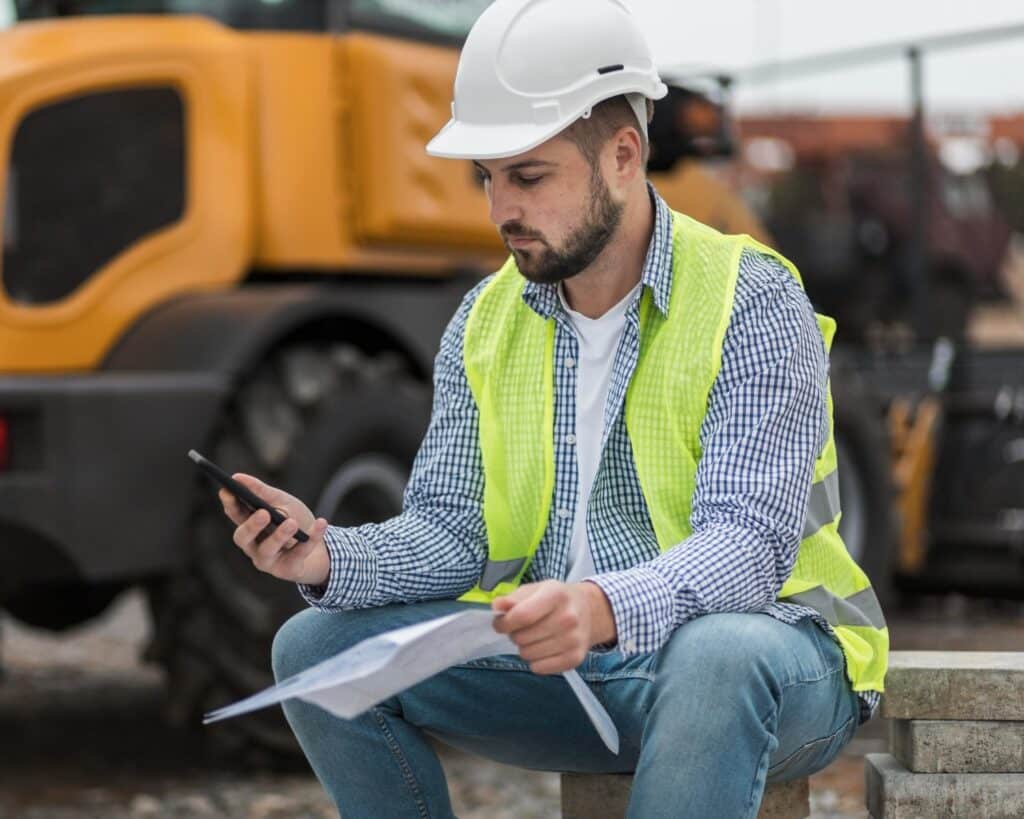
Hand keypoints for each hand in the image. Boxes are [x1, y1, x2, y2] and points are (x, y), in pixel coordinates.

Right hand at [219, 474, 330, 585]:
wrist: (321, 548)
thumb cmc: (295, 520)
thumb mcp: (281, 501)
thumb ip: (261, 492)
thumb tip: (238, 477)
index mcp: (250, 526)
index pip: (235, 515)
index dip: (230, 503)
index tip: (228, 490)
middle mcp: (253, 545)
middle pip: (243, 538)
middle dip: (251, 525)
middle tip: (264, 513)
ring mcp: (268, 560)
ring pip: (268, 550)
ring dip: (280, 535)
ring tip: (292, 522)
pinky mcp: (287, 570)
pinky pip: (298, 554)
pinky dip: (312, 537)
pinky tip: (321, 523)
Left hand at [491, 580, 616, 673]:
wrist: (589, 611)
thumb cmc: (556, 599)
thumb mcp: (536, 589)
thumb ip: (514, 598)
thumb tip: (497, 605)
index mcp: (556, 595)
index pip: (522, 615)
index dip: (504, 623)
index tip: (500, 623)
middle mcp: (568, 618)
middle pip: (522, 637)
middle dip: (514, 634)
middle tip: (522, 628)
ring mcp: (573, 640)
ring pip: (527, 654)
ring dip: (524, 647)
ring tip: (534, 636)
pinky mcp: (575, 659)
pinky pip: (539, 668)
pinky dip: (535, 661)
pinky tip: (543, 648)